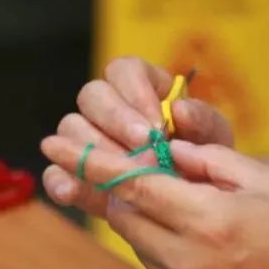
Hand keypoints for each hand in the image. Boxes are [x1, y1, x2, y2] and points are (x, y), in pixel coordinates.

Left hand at [40, 135, 268, 268]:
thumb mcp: (264, 178)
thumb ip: (205, 160)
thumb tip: (161, 150)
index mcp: (208, 220)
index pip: (130, 183)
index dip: (87, 161)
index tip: (53, 141)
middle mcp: (187, 261)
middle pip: (123, 214)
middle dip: (119, 187)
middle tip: (128, 165)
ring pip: (137, 242)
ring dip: (144, 218)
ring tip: (187, 209)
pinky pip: (155, 268)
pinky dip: (162, 246)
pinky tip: (200, 242)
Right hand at [41, 57, 233, 216]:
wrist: (197, 197)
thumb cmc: (203, 157)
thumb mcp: (213, 138)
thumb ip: (203, 121)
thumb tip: (181, 110)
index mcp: (141, 85)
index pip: (124, 71)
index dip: (136, 92)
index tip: (158, 122)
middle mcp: (108, 107)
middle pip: (92, 96)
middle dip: (116, 120)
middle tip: (142, 146)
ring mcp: (87, 140)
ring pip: (70, 128)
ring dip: (93, 150)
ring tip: (119, 174)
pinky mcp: (77, 174)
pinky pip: (55, 171)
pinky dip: (59, 179)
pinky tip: (71, 191)